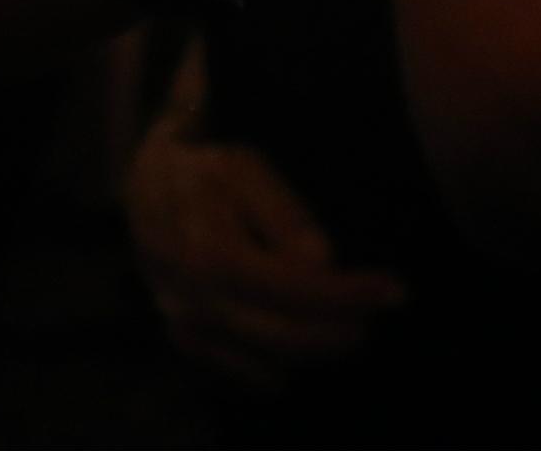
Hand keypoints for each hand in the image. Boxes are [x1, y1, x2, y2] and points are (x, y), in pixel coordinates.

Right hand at [124, 114, 406, 389]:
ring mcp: (185, 320)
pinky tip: (295, 345)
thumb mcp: (245, 169)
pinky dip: (274, 368)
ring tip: (343, 326)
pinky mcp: (182, 334)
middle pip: (283, 336)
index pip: (293, 289)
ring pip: (266, 360)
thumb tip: (319, 261)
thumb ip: (283, 215)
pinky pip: (239, 371)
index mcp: (210, 251)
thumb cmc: (205, 171)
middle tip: (374, 315)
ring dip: (314, 350)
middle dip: (338, 331)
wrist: (147, 183)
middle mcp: (194, 295)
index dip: (348, 295)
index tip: (394, 290)